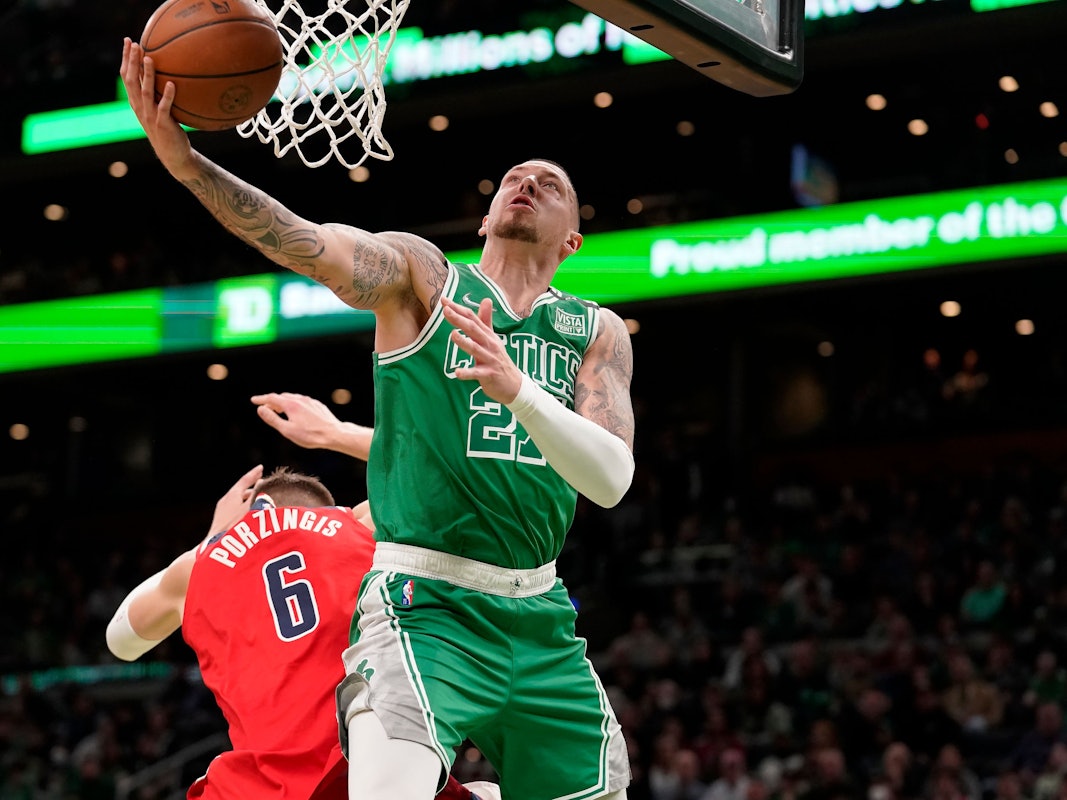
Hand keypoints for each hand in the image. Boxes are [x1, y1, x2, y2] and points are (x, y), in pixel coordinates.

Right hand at [120, 37, 193, 174]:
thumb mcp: (159, 109)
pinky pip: (165, 107)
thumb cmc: (168, 129)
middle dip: (132, 61)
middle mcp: (139, 107)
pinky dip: (167, 95)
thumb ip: (157, 93)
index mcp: (136, 102)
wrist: (173, 155)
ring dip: (146, 75)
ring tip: (150, 59)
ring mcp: (150, 116)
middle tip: (134, 44)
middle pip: (131, 81)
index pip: (126, 76)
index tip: (128, 41)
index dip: (126, 59)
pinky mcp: (163, 124)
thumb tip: (167, 72)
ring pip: (145, 92)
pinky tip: (171, 84)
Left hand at [209, 464, 263, 533]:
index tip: (261, 467)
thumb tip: (261, 483)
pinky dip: (246, 510)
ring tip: (261, 504)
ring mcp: (222, 514)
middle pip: (241, 492)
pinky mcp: (222, 524)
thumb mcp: (251, 509)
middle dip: (253, 489)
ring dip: (250, 501)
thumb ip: (257, 496)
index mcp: (231, 496)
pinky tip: (252, 518)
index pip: (244, 481)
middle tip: (265, 488)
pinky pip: (236, 512)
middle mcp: (225, 502)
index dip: (254, 474)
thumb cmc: (236, 527)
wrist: (215, 549)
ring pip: (239, 503)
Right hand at [251, 392, 342, 449]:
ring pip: (293, 398)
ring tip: (278, 409)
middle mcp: (300, 399)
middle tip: (265, 407)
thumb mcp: (287, 430)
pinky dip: (294, 404)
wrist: (334, 434)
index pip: (272, 398)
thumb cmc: (310, 435)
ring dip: (283, 402)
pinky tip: (295, 411)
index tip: (253, 400)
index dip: (261, 399)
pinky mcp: (317, 405)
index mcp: (291, 405)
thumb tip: (260, 409)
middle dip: (272, 401)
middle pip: (282, 397)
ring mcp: (310, 401)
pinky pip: (302, 401)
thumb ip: (272, 419)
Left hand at [441, 296, 522, 403]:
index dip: (459, 309)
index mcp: (488, 335)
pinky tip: (457, 373)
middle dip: (460, 320)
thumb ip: (486, 320)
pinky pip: (477, 373)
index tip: (444, 300)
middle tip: (446, 310)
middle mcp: (490, 344)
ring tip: (453, 334)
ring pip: (476, 349)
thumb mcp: (492, 338)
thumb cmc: (499, 360)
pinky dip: (467, 373)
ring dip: (464, 342)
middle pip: (473, 329)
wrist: (514, 384)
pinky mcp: (489, 375)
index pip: (472, 318)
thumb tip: (486, 299)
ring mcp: (490, 359)